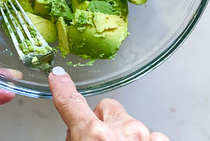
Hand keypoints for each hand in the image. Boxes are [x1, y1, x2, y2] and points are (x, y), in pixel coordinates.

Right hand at [49, 67, 168, 140]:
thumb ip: (75, 138)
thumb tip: (75, 134)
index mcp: (94, 135)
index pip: (71, 103)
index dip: (62, 88)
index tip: (58, 75)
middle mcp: (122, 130)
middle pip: (107, 108)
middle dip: (102, 121)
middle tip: (98, 140)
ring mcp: (146, 136)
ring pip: (130, 123)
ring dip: (124, 135)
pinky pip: (152, 135)